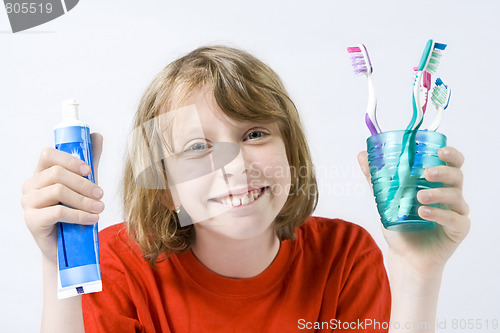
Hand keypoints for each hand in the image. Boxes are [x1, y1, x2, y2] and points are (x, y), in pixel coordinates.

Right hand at [21, 133, 103, 264]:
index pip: (48, 154)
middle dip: (83, 183)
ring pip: (58, 191)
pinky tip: (92, 219)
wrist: (66, 247)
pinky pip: (58, 212)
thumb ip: (89, 162)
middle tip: (100, 194)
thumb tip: (97, 136)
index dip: (70, 159)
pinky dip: (80, 215)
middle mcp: (31, 186)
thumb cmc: (74, 212)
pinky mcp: (32, 220)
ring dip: (84, 200)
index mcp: (41, 173)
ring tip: (100, 208)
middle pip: (57, 174)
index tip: (89, 170)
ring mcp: (28, 203)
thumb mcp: (83, 185)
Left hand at [358, 146, 469, 277]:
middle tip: (426, 173)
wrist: (404, 256)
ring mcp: (456, 212)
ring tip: (419, 197)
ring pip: (455, 196)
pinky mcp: (458, 230)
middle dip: (443, 171)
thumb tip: (362, 155)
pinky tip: (424, 213)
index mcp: (437, 183)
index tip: (440, 151)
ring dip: (437, 193)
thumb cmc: (400, 225)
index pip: (451, 162)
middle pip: (457, 175)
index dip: (450, 154)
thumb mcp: (385, 199)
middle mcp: (450, 195)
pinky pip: (454, 219)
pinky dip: (439, 214)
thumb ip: (376, 178)